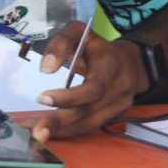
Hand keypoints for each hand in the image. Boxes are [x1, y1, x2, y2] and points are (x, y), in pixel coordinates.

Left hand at [30, 22, 148, 141]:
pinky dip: (68, 132)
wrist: (131, 63)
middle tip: (36, 128)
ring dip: (62, 131)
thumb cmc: (97, 48)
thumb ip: (61, 43)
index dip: (69, 97)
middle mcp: (118, 89)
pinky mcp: (114, 117)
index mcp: (111, 66)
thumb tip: (46, 68)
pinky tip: (50, 133)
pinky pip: (90, 128)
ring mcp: (119, 106)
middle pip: (90, 110)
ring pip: (90, 124)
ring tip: (38, 134)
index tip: (42, 97)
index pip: (93, 87)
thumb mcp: (80, 33)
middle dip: (61, 120)